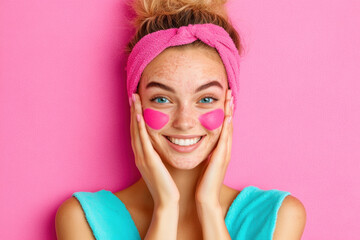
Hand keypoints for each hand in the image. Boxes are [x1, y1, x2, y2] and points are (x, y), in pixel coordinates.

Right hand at [130, 93, 179, 206]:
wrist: (167, 201)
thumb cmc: (166, 185)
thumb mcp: (161, 167)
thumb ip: (159, 155)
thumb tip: (163, 145)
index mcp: (143, 156)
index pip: (138, 132)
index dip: (135, 117)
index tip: (137, 103)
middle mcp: (139, 155)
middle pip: (133, 129)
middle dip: (132, 111)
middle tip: (132, 95)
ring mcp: (142, 157)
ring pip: (136, 131)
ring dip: (134, 114)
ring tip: (134, 98)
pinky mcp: (148, 161)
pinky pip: (143, 141)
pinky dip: (139, 127)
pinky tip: (139, 115)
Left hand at [195, 89, 233, 206]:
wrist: (205, 199)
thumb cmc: (202, 182)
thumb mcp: (204, 162)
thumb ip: (204, 152)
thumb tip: (196, 142)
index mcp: (219, 150)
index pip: (222, 127)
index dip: (224, 112)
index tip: (223, 99)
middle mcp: (224, 150)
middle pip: (228, 124)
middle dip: (229, 108)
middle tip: (229, 92)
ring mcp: (224, 154)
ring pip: (228, 129)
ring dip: (229, 113)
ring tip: (230, 98)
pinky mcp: (220, 159)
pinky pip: (224, 140)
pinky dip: (226, 128)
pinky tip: (226, 117)